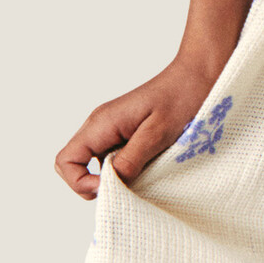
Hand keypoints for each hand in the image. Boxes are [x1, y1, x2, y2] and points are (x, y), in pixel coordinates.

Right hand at [54, 58, 224, 199]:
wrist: (199, 75)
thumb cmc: (182, 98)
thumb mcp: (158, 133)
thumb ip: (131, 159)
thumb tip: (112, 183)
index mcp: (102, 123)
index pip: (65, 161)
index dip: (80, 182)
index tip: (111, 186)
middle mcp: (100, 125)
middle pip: (75, 166)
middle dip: (95, 184)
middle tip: (129, 186)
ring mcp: (111, 129)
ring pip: (96, 164)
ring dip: (115, 177)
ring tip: (144, 174)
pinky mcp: (125, 132)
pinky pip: (114, 158)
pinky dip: (126, 169)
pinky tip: (149, 166)